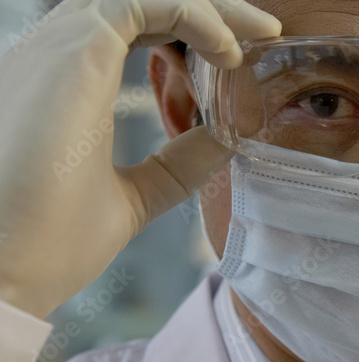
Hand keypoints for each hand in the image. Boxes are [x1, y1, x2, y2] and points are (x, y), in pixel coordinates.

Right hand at [0, 0, 279, 318]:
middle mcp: (55, 55)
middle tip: (263, 32)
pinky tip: (228, 51)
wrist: (5, 269)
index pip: (132, 29)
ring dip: (206, 8)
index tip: (240, 55)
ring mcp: (58, 48)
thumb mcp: (135, 196)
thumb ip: (176, 165)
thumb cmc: (48, 240)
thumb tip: (227, 138)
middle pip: (140, 3)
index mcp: (65, 85)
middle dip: (208, 10)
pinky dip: (193, 16)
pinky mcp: (72, 51)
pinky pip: (140, 3)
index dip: (190, 31)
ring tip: (256, 35)